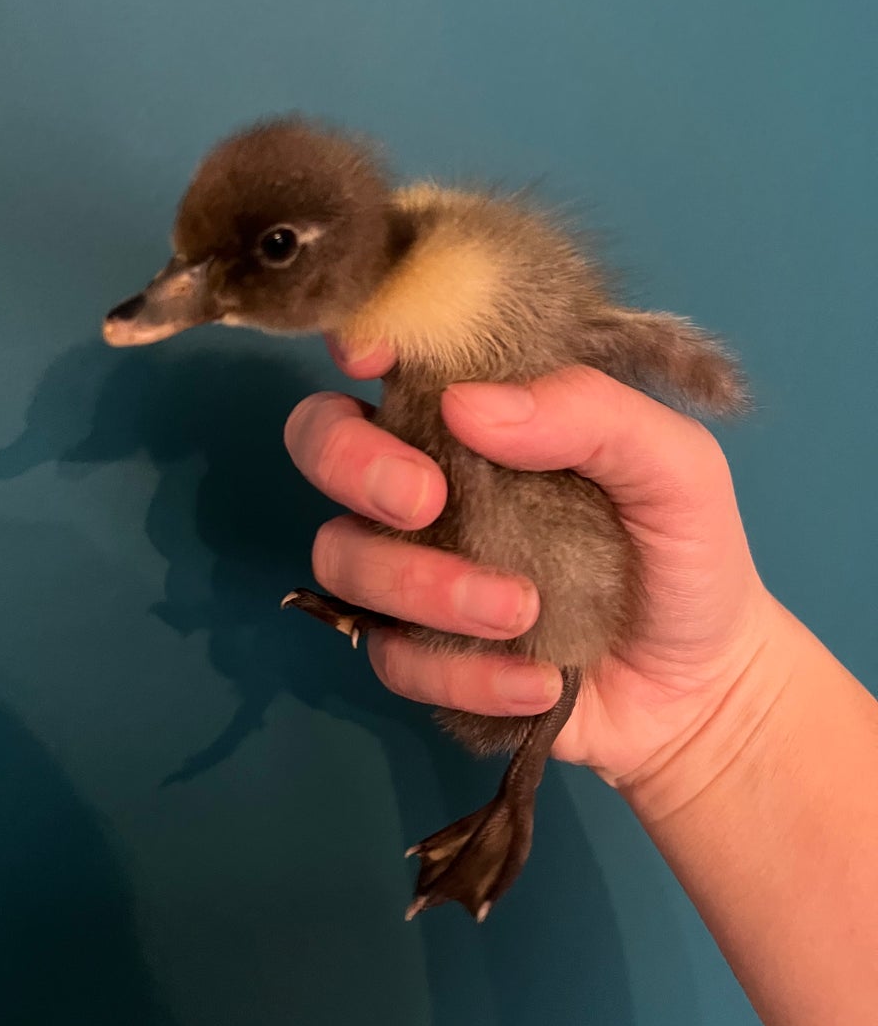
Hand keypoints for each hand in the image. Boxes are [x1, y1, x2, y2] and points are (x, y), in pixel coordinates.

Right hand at [283, 338, 784, 794]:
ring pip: (343, 555)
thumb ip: (592, 415)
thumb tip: (468, 406)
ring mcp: (416, 567)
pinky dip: (464, 673)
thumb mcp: (676, 467)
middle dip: (352, 463)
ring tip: (521, 611)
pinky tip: (537, 679)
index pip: (393, 355)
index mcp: (484, 415)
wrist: (702, 687)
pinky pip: (392, 656)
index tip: (370, 358)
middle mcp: (431, 479)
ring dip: (424, 586)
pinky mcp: (420, 653)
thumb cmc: (687, 555)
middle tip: (426, 501)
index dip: (359, 338)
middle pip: (322, 441)